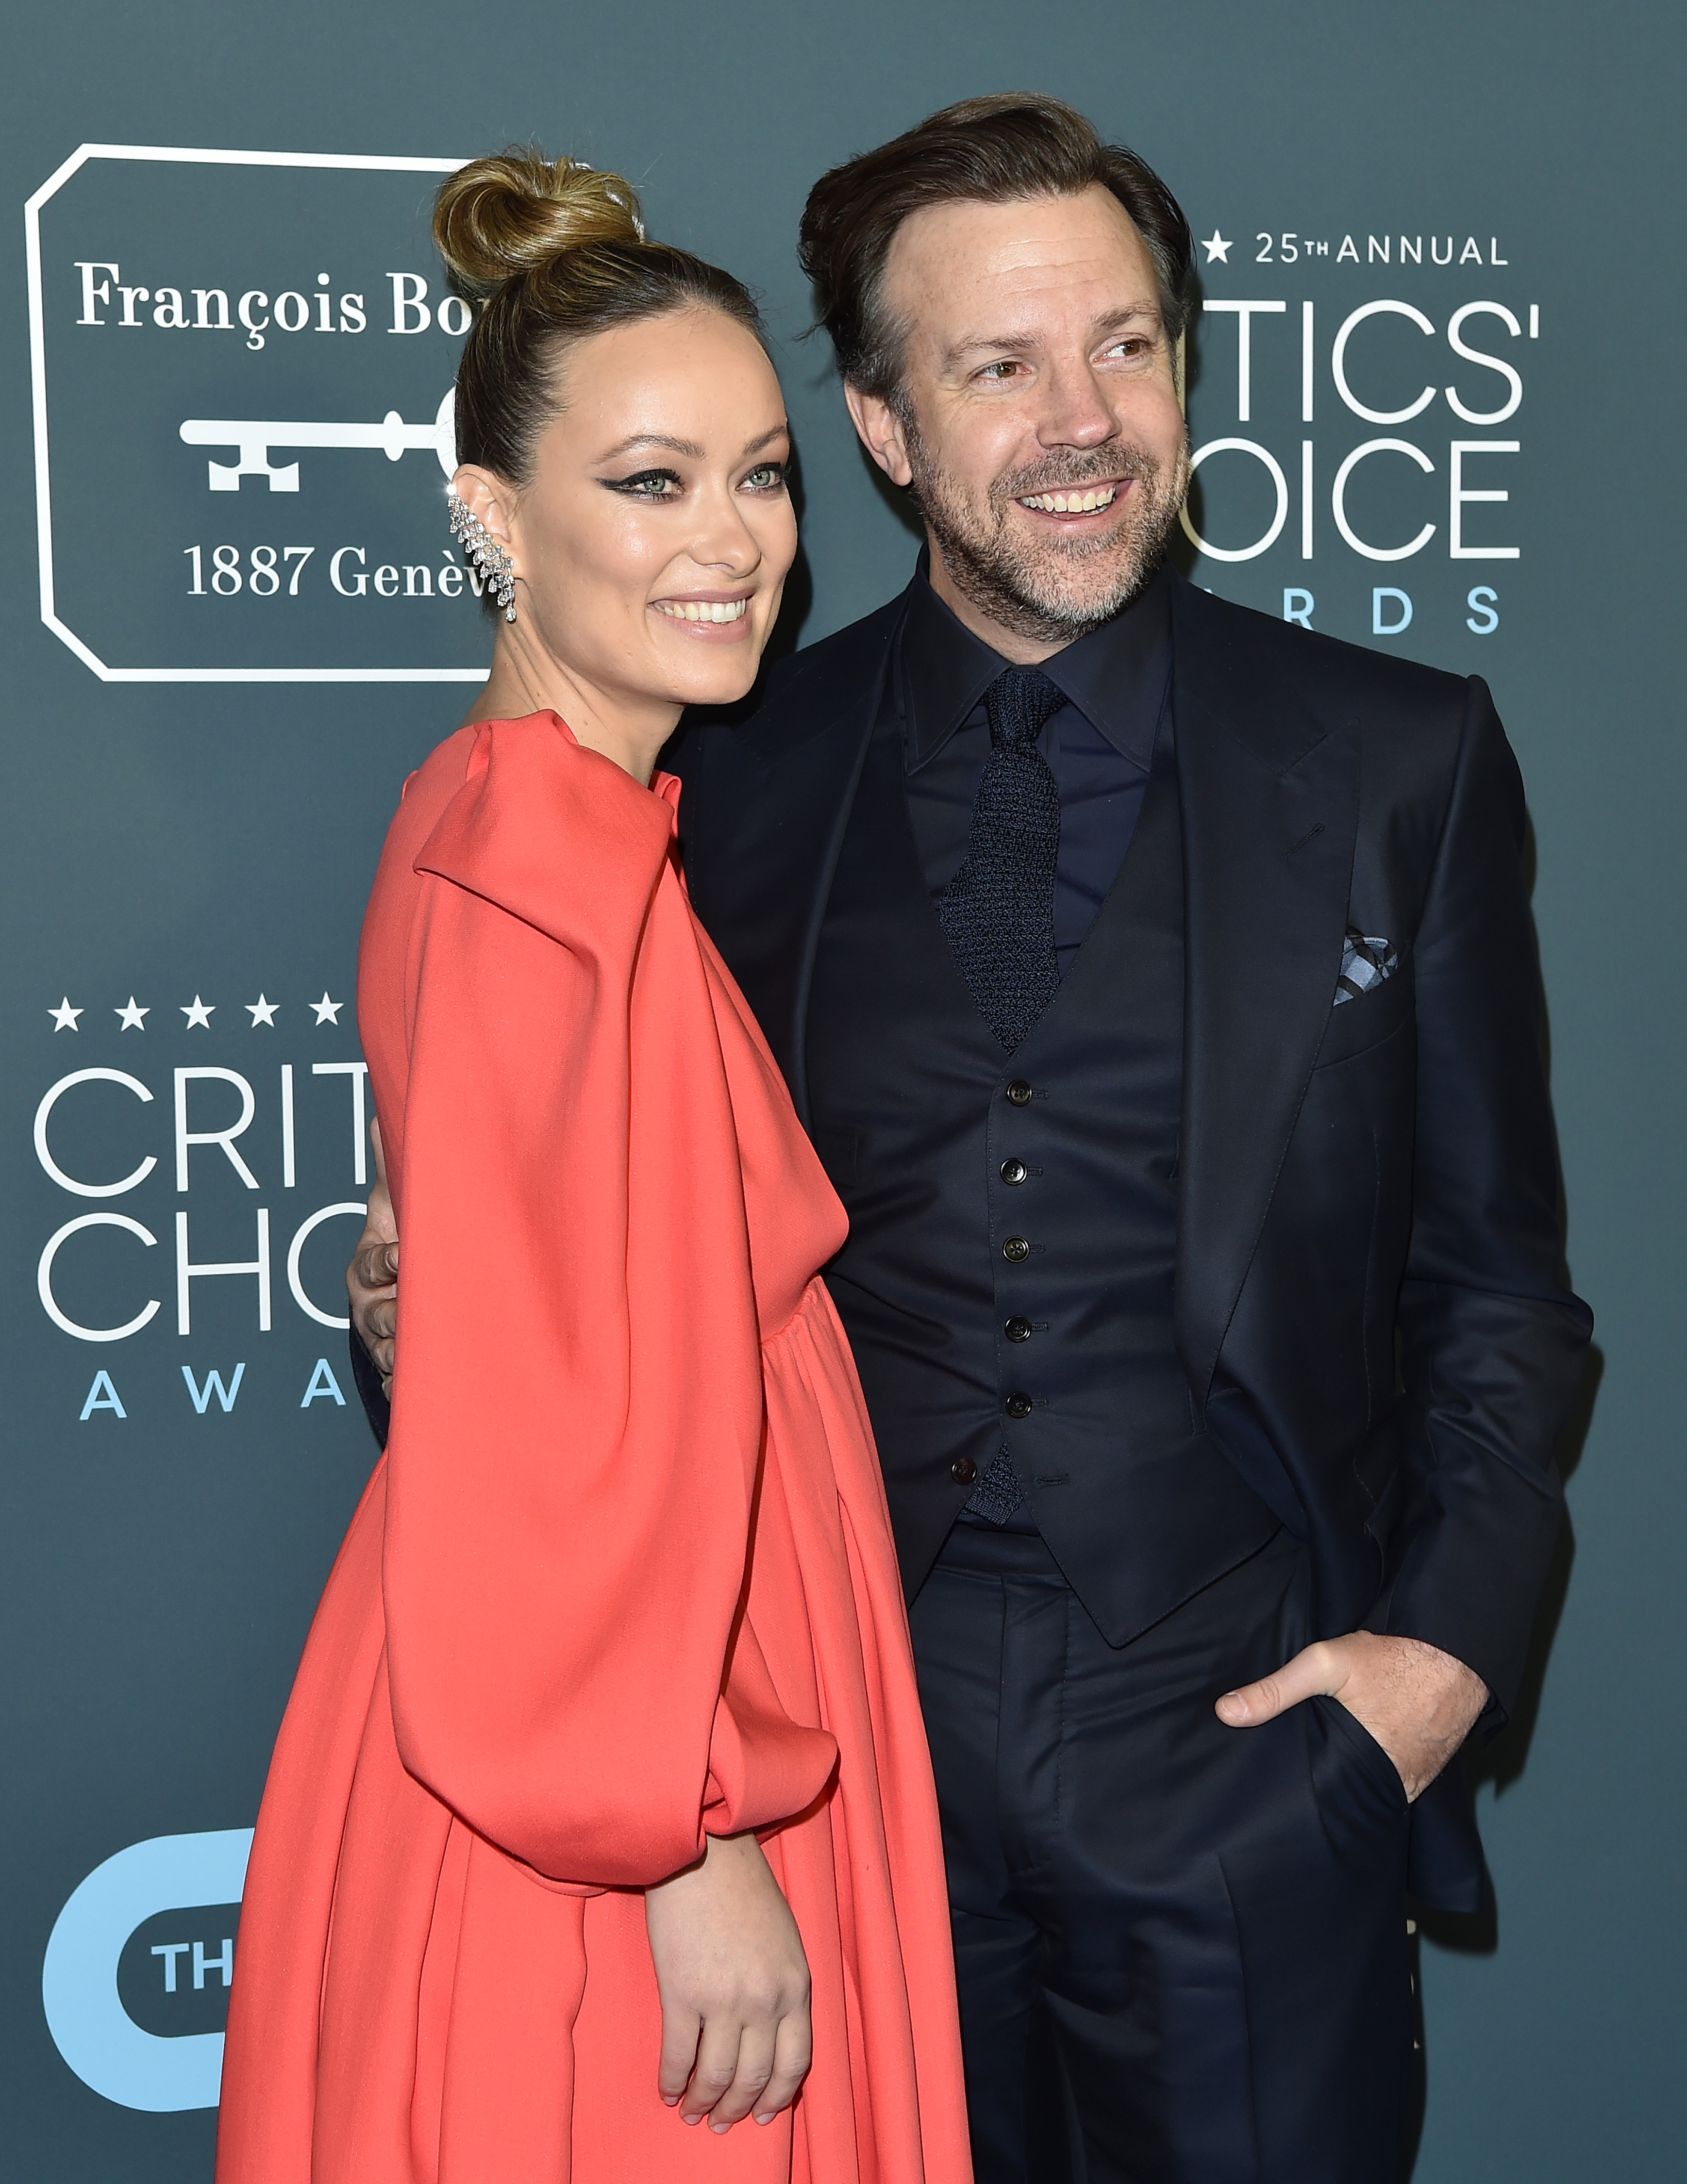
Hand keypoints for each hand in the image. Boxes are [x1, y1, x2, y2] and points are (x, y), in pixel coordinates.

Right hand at [346, 1119, 397, 1398]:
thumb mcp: (405, 1192)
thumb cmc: (414, 1228)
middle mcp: (371, 1305)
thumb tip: (377, 1117)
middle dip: (392, 1316)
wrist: (424, 1268)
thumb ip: (392, 1159)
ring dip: (400, 1357)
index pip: (372, 1265)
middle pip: (376, 1316)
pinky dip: (406, 1388)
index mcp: (369, 1265)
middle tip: (412, 1313)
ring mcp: (384, 1338)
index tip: (403, 1256)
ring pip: (386, 1352)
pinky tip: (419, 1391)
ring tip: (417, 1362)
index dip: (386, 1262)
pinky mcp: (401, 1366)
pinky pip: (397, 1383)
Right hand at [643, 1831, 811, 2131]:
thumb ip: (782, 1988)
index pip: (795, 2064)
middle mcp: (765, 1999)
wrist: (706, 1851)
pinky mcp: (682, 1993)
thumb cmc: (743, 1889)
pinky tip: (668, 2089)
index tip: (763, 2115)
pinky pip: (677, 2055)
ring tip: (692, 2111)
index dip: (777, 2097)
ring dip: (702, 2102)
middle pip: (754, 2078)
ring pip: (716, 2076)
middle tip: (720, 2122)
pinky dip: (671, 2080)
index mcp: (796, 1985)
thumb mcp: (784, 1940)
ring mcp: (724, 1999)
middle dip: (736, 2109)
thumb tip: (766, 2037)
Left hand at [1215, 1632, 1487, 1801]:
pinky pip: (1392, 1787)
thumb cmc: (1395, 1660)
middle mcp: (1394, 1786)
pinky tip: (1356, 1768)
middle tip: (1294, 1783)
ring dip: (1348, 1786)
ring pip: (1368, 1795)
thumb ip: (1277, 1689)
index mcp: (1365, 1768)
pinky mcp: (1425, 1776)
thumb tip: (1226, 1712)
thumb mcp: (1327, 1663)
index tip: (1272, 1796)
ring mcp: (1413, 1784)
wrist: (1458, 1658)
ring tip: (1321, 1777)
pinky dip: (1374, 1779)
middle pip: (1344, 1798)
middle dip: (1320, 1792)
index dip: (1297, 1794)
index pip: (1320, 1798)